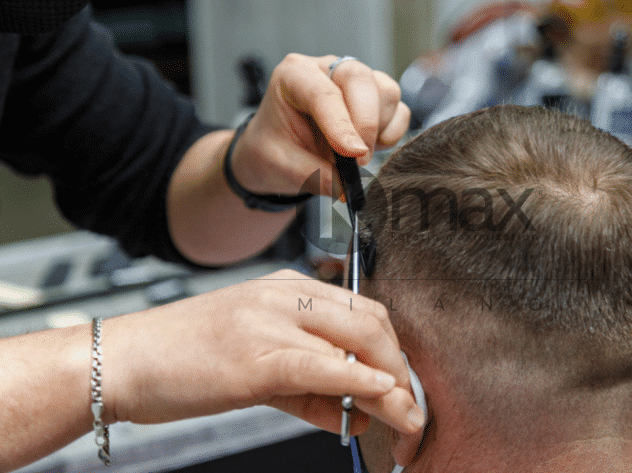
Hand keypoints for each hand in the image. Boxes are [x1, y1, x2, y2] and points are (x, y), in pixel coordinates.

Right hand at [104, 269, 423, 435]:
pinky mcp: (256, 355)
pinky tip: (379, 395)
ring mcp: (271, 320)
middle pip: (372, 321)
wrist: (124, 360)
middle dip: (401, 367)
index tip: (404, 386)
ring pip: (356, 341)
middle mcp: (286, 295)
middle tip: (411, 406)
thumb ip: (312, 389)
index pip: (364, 310)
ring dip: (392, 385)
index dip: (393, 350)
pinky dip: (358, 379)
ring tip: (405, 418)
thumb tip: (361, 414)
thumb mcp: (259, 369)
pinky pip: (321, 363)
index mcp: (289, 289)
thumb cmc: (187, 362)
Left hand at [229, 54, 410, 197]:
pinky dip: (392, 133)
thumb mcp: (281, 166)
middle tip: (359, 161)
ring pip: (386, 92)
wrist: (279, 153)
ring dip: (378, 129)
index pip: (323, 93)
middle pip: (360, 79)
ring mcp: (355, 81)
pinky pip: (400, 110)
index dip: (341, 125)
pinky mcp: (377, 98)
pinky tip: (371, 148)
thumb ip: (314, 175)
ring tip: (356, 156)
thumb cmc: (274, 149)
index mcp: (294, 76)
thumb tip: (347, 188)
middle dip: (365, 122)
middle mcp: (327, 69)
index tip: (354, 155)